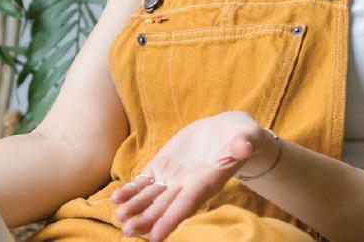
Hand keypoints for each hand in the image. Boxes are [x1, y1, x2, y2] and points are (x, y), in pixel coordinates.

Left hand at [109, 111, 276, 240]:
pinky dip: (131, 190)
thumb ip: (245, 142)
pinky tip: (115, 198)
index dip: (171, 219)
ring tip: (118, 216)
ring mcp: (174, 178)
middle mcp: (189, 186)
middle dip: (147, 220)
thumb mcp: (248, 135)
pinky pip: (145, 182)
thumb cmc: (242, 136)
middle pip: (165, 207)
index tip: (156, 237)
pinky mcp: (163, 166)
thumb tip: (245, 146)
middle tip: (127, 232)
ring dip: (135, 207)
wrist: (226, 132)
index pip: (187, 204)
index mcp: (208, 182)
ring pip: (151, 197)